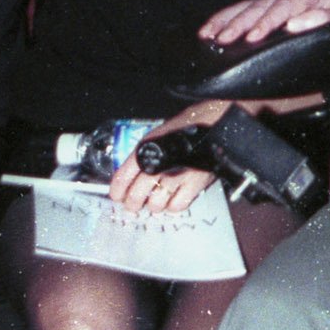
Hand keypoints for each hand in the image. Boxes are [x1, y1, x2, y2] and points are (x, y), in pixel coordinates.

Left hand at [108, 101, 228, 212]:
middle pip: (135, 198)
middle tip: (135, 204)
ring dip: (154, 205)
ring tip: (157, 199)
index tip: (117, 196)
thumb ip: (141, 157)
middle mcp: (158, 166)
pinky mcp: (194, 184)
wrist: (211, 122)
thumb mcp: (155, 137)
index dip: (117, 192)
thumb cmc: (183, 128)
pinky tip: (173, 198)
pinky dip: (173, 206)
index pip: (121, 179)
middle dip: (132, 204)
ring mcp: (176, 177)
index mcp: (145, 151)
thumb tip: (128, 177)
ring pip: (155, 205)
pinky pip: (177, 206)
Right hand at [198, 0, 329, 44]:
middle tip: (223, 39)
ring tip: (208, 34)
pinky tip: (211, 28)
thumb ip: (326, 20)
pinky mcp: (271, 1)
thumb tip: (296, 24)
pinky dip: (228, 17)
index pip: (285, 6)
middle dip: (241, 23)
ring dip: (228, 20)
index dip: (267, 22)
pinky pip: (246, 7)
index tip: (253, 37)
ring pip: (249, 5)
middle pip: (262, 5)